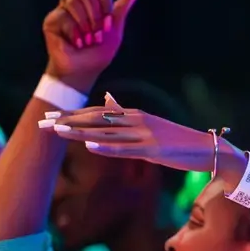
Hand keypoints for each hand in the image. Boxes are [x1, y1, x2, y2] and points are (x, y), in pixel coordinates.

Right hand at [43, 0, 135, 93]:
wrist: (80, 72)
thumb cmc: (96, 57)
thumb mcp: (114, 36)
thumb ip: (120, 14)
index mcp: (95, 7)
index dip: (105, 5)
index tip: (107, 25)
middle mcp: (80, 5)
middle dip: (95, 19)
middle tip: (96, 38)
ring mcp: (65, 10)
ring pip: (74, 1)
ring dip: (84, 24)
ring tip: (86, 41)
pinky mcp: (53, 18)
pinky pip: (63, 14)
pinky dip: (72, 31)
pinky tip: (75, 42)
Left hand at [45, 96, 218, 172]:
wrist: (205, 149)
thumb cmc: (176, 139)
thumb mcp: (149, 123)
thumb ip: (125, 113)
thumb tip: (108, 100)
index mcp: (133, 114)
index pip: (96, 112)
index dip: (72, 113)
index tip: (50, 114)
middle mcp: (136, 120)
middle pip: (95, 119)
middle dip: (68, 120)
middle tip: (44, 122)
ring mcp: (144, 135)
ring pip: (106, 133)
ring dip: (80, 132)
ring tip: (57, 131)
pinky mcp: (152, 151)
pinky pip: (124, 149)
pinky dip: (106, 147)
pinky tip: (89, 146)